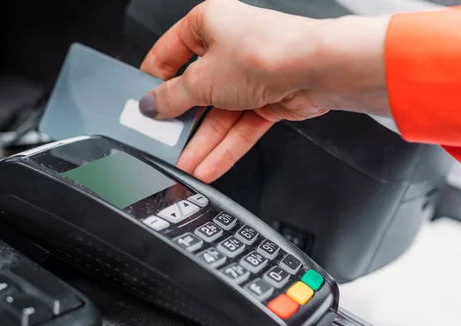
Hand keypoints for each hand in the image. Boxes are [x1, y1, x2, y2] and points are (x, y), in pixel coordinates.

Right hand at [139, 0, 388, 182]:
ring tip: (185, 165)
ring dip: (203, 143)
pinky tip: (209, 165)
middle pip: (196, 90)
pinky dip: (225, 147)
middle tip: (164, 141)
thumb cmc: (266, 52)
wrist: (317, 69)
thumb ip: (172, 97)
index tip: (143, 105)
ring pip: (220, 114)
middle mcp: (229, 47)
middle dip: (182, 122)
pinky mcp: (268, 99)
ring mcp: (250, 75)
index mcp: (208, 24)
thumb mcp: (202, 79)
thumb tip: (151, 106)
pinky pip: (240, 127)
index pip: (169, 54)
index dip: (154, 82)